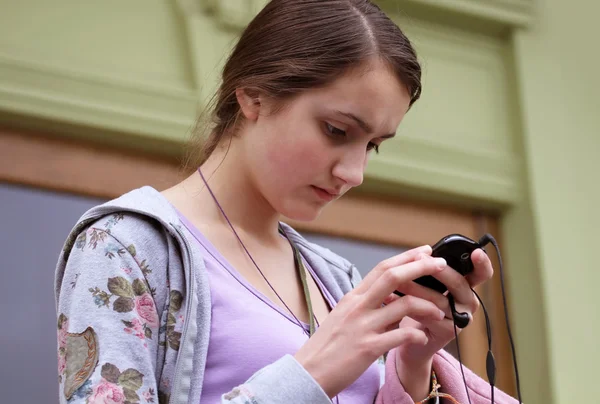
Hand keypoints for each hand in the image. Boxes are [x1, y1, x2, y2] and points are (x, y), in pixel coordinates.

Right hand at [294, 245, 447, 397]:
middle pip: (393, 276)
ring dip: (427, 306)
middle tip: (441, 264)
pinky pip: (400, 336)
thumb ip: (368, 307)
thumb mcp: (345, 317)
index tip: (425, 251)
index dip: (406, 257)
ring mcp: (363, 326)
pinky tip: (423, 338)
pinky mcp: (368, 348)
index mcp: (353, 297)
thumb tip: (394, 301)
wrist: (308, 371)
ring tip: (439, 311)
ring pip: (403, 305)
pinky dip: (416, 335)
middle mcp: (358, 306)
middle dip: (420, 267)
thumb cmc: (328, 345)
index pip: (382, 268)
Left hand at [392, 248, 493, 398]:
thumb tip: (423, 251)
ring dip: (414, 288)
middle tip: (418, 259)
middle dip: (436, 270)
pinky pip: (428, 316)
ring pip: (438, 299)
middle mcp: (468, 302)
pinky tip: (391, 298)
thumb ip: (429, 270)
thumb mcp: (425, 285)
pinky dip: (408, 306)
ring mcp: (461, 319)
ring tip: (395, 282)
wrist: (408, 340)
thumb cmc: (417, 306)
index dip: (482, 263)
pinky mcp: (448, 333)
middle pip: (458, 283)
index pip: (481, 273)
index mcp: (465, 286)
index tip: (475, 252)